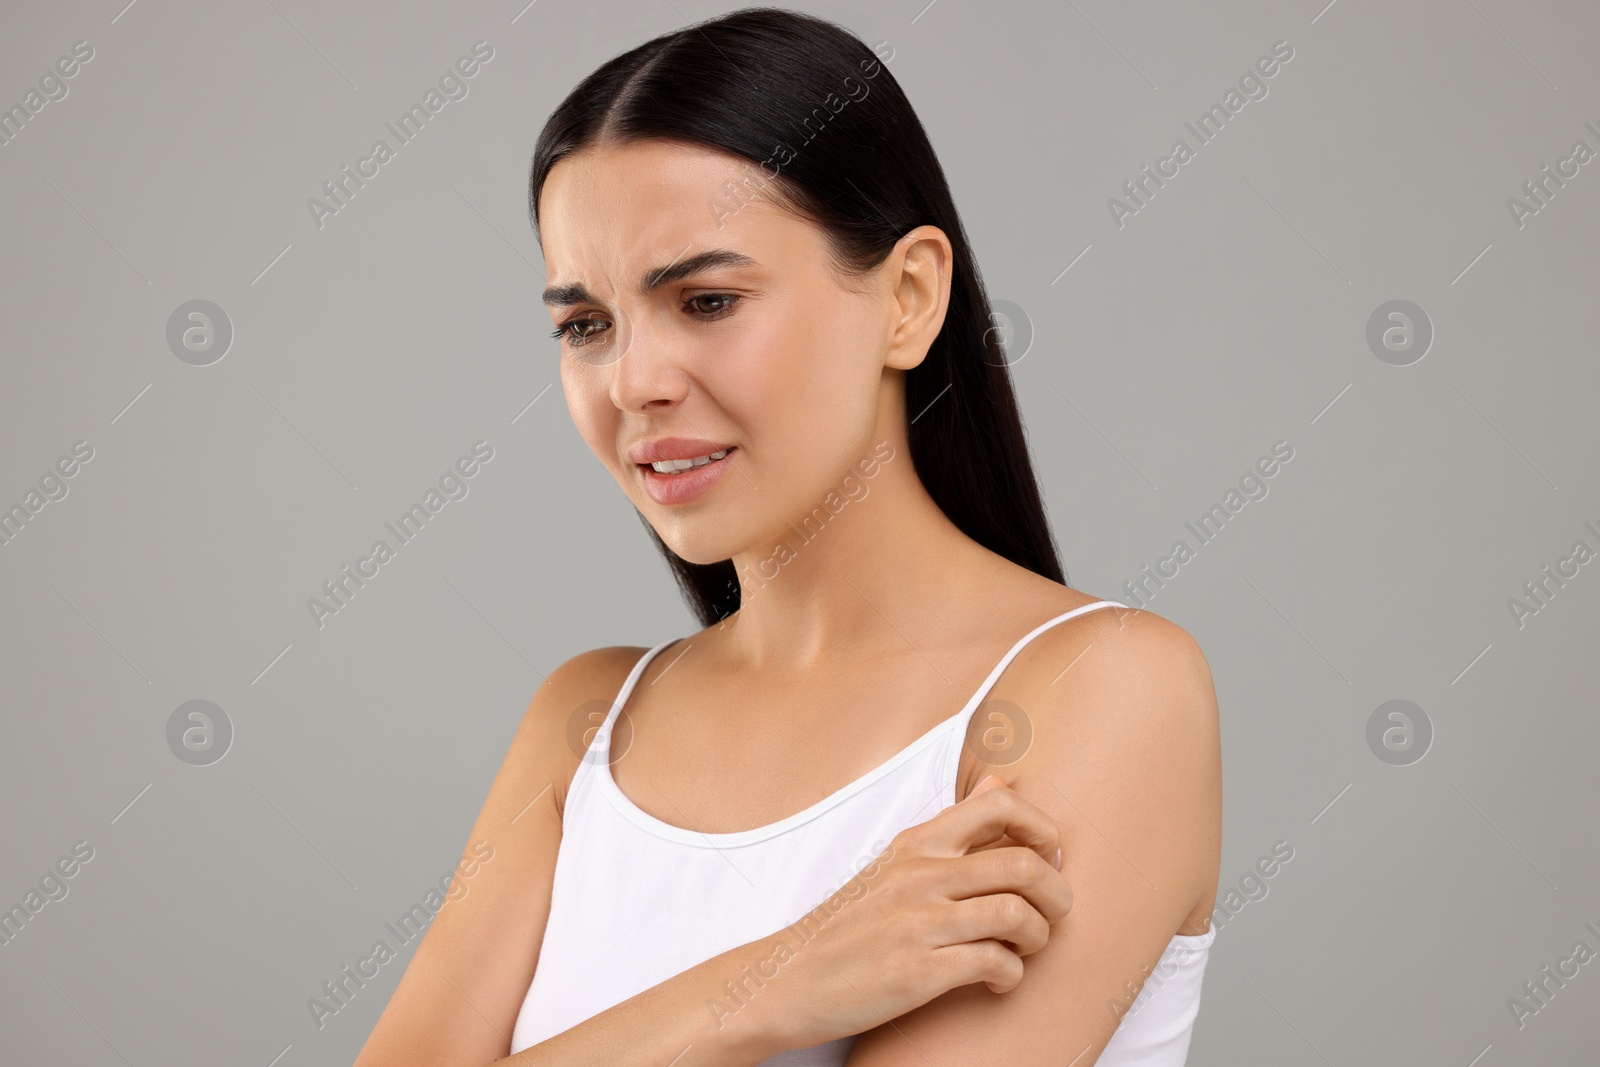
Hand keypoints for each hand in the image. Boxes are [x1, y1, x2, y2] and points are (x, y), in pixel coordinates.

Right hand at [763, 774, 1071, 1048]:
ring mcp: (919, 921)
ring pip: (1017, 914)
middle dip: (1057, 893)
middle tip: (1052, 913)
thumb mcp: (896, 861)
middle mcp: (920, 873)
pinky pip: (995, 963)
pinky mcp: (918, 970)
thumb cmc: (851, 923)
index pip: (1000, 805)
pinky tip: (997, 980)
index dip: (1042, 828)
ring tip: (1024, 948)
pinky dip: (1011, 975)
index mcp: (918, 843)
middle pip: (1024, 864)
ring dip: (1038, 937)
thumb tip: (1005, 781)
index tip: (1048, 857)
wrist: (790, 979)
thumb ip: (956, 826)